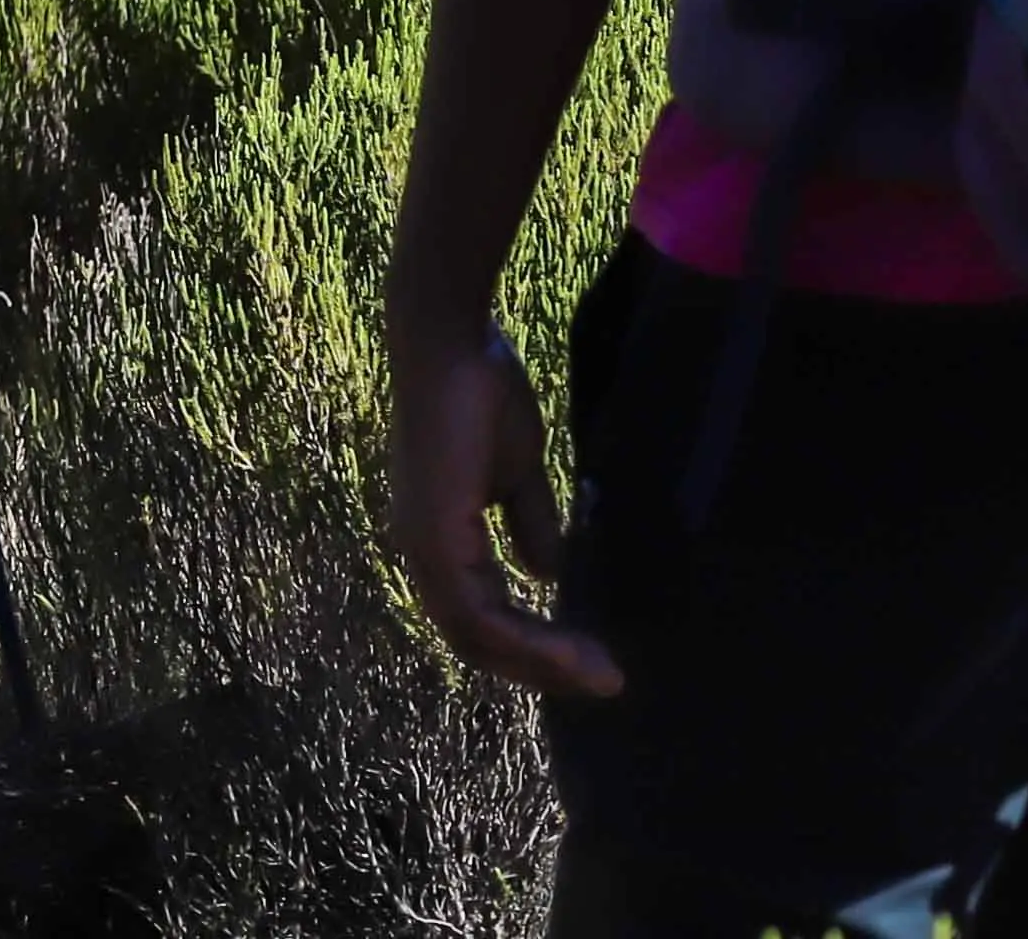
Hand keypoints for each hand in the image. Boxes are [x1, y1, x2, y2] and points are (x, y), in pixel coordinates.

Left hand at [381, 318, 615, 700]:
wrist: (452, 345)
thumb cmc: (480, 396)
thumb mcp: (514, 472)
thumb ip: (526, 522)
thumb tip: (545, 572)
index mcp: (439, 538)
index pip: (479, 616)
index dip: (532, 646)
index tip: (593, 660)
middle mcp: (421, 551)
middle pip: (475, 639)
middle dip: (543, 668)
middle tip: (606, 681)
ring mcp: (422, 546)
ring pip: (476, 636)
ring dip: (541, 663)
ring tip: (601, 676)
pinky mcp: (433, 536)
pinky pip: (476, 612)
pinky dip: (525, 640)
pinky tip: (570, 649)